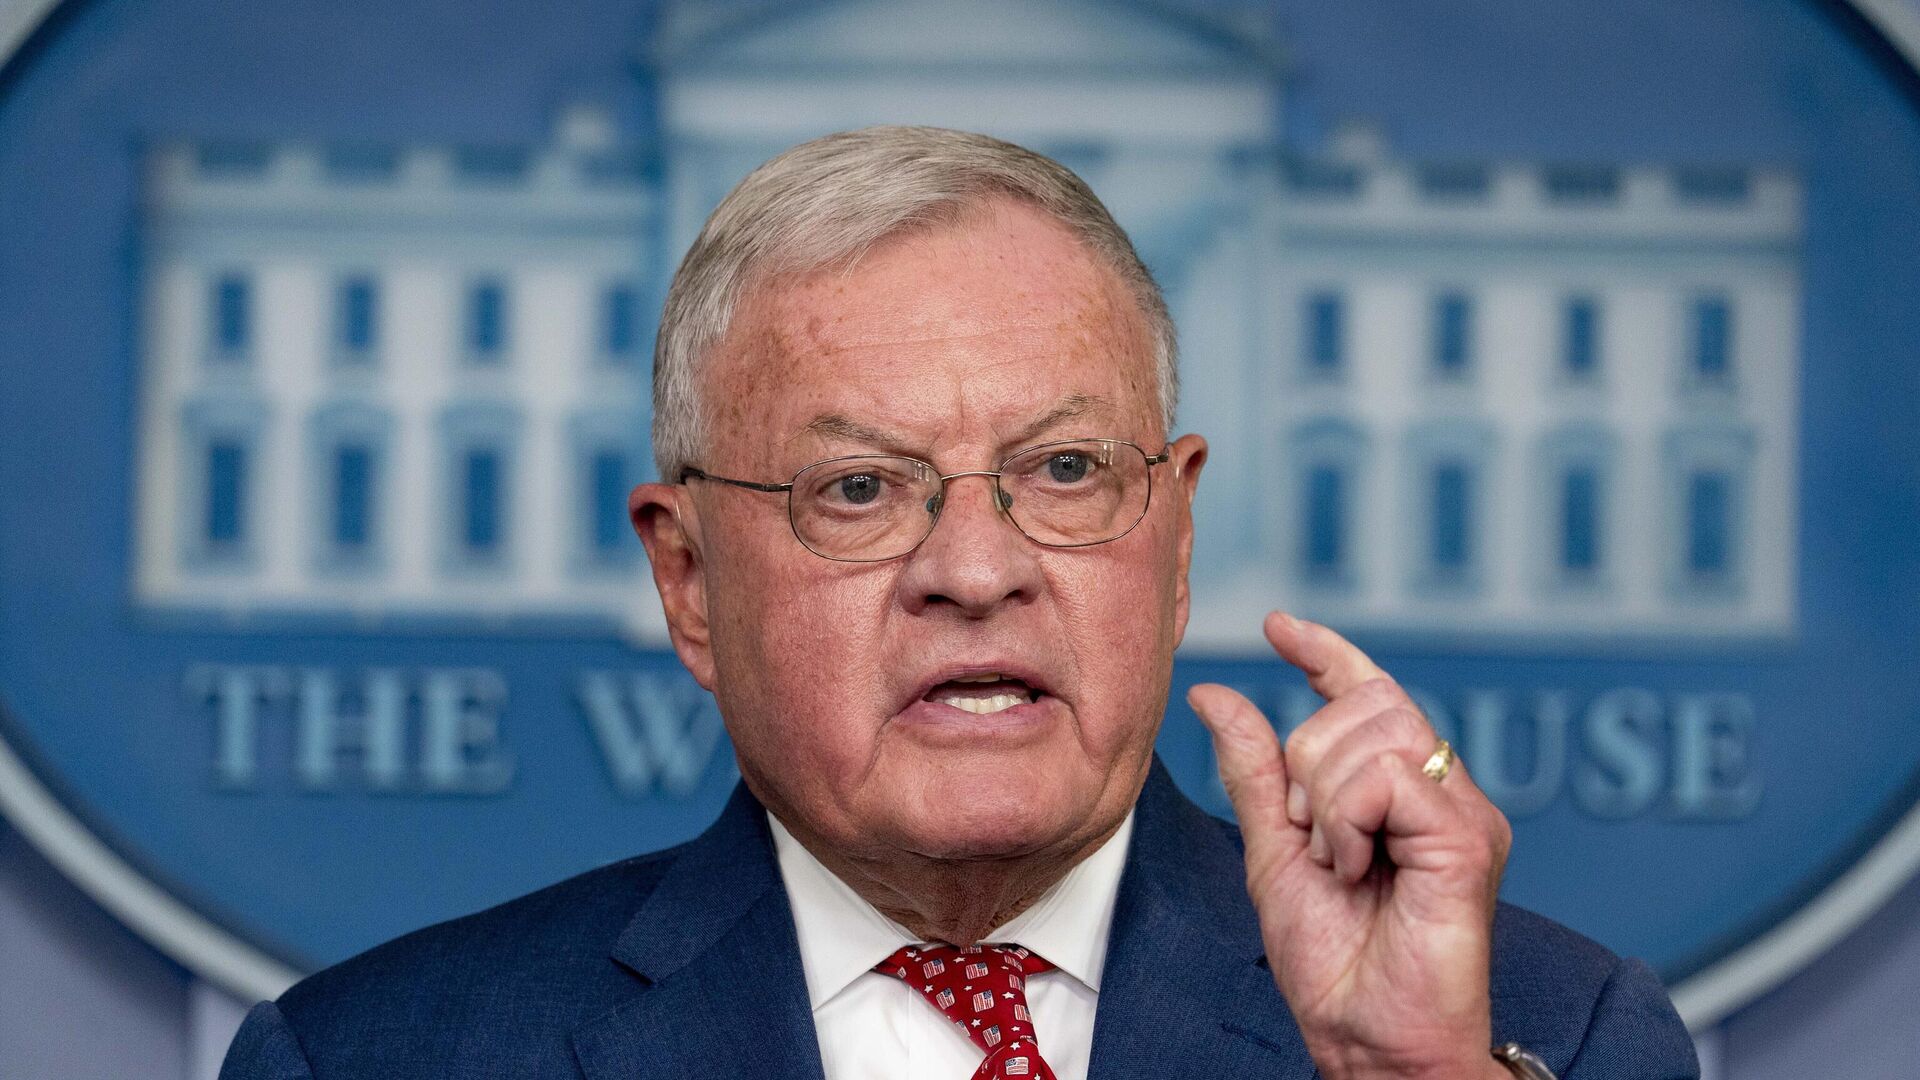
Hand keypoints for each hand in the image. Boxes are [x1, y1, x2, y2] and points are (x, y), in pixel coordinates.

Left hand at [1188, 612, 1512, 1079]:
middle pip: (1365, 704)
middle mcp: (1440, 791)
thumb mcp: (1272, 850)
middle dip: (1308, 761)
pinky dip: (1347, 821)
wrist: (1366, 1036)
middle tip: (1311, 839)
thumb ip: (1254, 771)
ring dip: (1324, 799)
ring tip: (1337, 863)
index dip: (1326, 652)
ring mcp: (1461, 811)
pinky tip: (1354, 868)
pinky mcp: (1468, 837)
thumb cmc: (1334, 961)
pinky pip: (1388, 777)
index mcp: (1399, 792)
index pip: (1369, 692)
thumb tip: (1216, 696)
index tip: (1276, 626)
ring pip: (1374, 733)